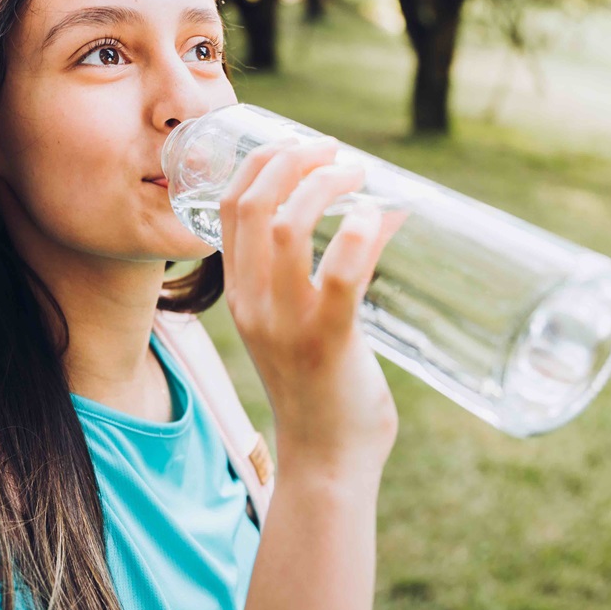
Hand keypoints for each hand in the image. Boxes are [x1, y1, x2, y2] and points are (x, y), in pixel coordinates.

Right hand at [219, 136, 407, 484]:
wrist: (327, 464)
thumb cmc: (323, 393)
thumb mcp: (298, 326)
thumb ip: (319, 279)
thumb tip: (376, 217)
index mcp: (240, 296)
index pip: (231, 208)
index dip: (263, 162)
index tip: (301, 145)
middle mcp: (253, 304)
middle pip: (252, 204)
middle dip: (293, 160)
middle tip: (333, 151)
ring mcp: (287, 323)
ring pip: (289, 227)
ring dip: (325, 185)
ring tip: (357, 174)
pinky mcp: (329, 341)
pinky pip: (341, 275)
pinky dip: (361, 235)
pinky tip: (379, 215)